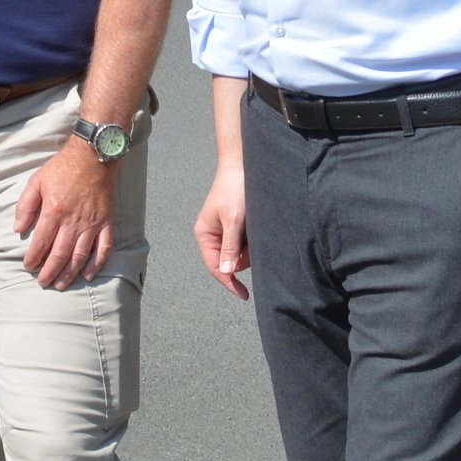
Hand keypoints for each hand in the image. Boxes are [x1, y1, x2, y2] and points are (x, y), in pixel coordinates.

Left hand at [12, 138, 117, 290]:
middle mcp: (73, 221)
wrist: (93, 156)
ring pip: (80, 256)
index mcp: (53, 211)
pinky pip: (103, 248)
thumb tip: (18, 229)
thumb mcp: (36, 181)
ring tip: (61, 285)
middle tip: (43, 283)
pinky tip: (89, 275)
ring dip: (70, 273)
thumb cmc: (62, 167)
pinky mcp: (106, 222)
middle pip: (59, 254)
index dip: (33, 258)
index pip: (41, 243)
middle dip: (50, 272)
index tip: (28, 267)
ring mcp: (91, 223)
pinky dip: (97, 264)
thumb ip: (25, 206)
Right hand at [194, 162, 250, 297]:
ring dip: (249, 248)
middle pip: (229, 262)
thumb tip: (226, 272)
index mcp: (205, 235)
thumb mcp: (234, 220)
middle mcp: (213, 235)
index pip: (216, 267)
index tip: (245, 294)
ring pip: (239, 253)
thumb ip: (230, 246)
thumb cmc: (236, 190)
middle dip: (243, 258)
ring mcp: (224, 231)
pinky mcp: (236, 226)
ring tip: (254, 228)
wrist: (243, 165)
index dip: (229, 283)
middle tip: (254, 241)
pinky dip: (252, 240)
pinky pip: (245, 243)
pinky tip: (255, 225)